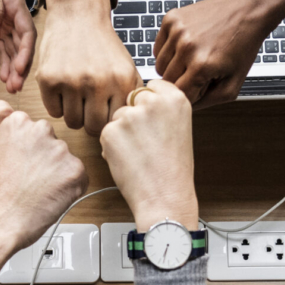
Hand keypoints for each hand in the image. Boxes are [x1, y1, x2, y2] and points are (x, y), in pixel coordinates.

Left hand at [0, 0, 35, 92]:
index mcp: (16, 5)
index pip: (27, 32)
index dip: (26, 51)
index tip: (20, 67)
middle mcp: (13, 17)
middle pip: (22, 46)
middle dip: (21, 67)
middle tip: (17, 85)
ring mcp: (4, 24)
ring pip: (13, 52)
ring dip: (14, 70)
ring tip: (12, 88)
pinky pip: (2, 50)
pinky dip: (4, 64)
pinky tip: (5, 78)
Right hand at [0, 111, 88, 251]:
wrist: (0, 219)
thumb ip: (18, 142)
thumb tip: (34, 147)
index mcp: (18, 122)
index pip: (36, 131)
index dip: (31, 152)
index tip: (24, 164)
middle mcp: (41, 130)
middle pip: (53, 143)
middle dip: (47, 161)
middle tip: (33, 181)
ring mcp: (60, 149)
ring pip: (66, 161)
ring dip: (59, 175)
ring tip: (39, 192)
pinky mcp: (75, 169)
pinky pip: (79, 178)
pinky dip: (70, 190)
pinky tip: (50, 198)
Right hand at [36, 0, 141, 134]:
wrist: (78, 15)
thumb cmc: (103, 45)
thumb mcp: (127, 67)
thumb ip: (132, 96)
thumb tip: (131, 124)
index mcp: (121, 81)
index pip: (115, 122)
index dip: (109, 121)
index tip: (104, 114)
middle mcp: (97, 82)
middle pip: (93, 127)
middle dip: (91, 122)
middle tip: (89, 109)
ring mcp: (71, 81)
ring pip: (72, 122)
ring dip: (74, 114)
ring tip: (76, 98)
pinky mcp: (49, 79)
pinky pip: (53, 112)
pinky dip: (57, 105)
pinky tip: (63, 90)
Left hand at [100, 81, 197, 231]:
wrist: (165, 197)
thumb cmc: (173, 170)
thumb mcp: (179, 129)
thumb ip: (162, 110)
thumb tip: (140, 101)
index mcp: (175, 98)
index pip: (151, 87)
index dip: (149, 106)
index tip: (153, 121)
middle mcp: (153, 102)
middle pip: (132, 100)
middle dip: (133, 118)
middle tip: (146, 143)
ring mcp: (130, 116)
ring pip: (117, 117)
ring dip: (122, 133)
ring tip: (140, 155)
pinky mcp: (111, 131)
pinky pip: (106, 133)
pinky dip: (112, 147)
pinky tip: (129, 161)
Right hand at [153, 0, 275, 108]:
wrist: (247, 9)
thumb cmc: (243, 45)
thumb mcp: (233, 84)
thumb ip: (208, 102)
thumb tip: (186, 108)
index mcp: (201, 66)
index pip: (179, 95)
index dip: (190, 95)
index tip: (201, 87)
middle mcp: (186, 47)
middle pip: (167, 81)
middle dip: (181, 81)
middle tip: (199, 72)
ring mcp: (177, 31)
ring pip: (159, 66)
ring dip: (173, 67)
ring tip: (193, 59)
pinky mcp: (171, 19)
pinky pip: (158, 48)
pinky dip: (168, 51)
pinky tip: (186, 47)